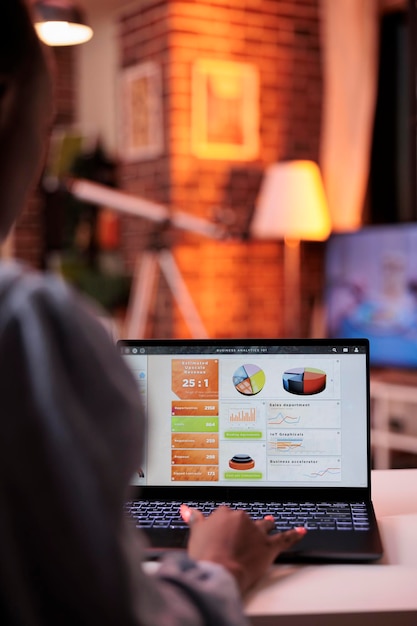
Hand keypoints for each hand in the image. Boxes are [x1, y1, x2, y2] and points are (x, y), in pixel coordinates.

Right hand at [180, 504, 305, 593]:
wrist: (219, 570)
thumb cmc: (205, 555)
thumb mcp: (195, 534)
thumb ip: (194, 518)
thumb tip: (186, 509)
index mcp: (224, 513)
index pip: (227, 514)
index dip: (226, 523)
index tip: (225, 529)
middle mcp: (242, 518)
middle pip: (246, 519)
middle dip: (245, 526)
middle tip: (240, 537)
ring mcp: (257, 531)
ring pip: (265, 525)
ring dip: (267, 525)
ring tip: (270, 522)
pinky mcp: (268, 546)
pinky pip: (285, 538)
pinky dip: (294, 534)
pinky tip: (301, 530)